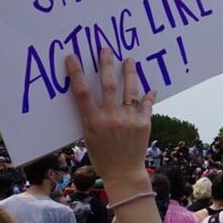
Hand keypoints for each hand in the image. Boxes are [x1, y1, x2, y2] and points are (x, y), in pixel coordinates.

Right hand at [66, 49, 154, 185]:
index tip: (72, 57)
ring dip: (129, 72)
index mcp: (93, 122)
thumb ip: (91, 117)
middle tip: (106, 49)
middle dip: (106, 64)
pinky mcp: (144, 123)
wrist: (124, 172)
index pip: (81, 93)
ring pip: (130, 90)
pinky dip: (148, 95)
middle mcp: (111, 118)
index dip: (76, 73)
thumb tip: (90, 98)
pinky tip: (150, 88)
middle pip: (108, 85)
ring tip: (129, 59)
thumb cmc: (102, 156)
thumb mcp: (89, 137)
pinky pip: (146, 104)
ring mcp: (129, 119)